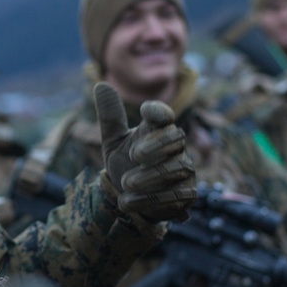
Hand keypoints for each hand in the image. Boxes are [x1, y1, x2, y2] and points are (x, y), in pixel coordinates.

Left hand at [94, 82, 195, 221]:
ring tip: (125, 183)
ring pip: (178, 167)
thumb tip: (100, 83)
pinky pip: (176, 195)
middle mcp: (175, 148)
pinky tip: (126, 202)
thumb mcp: (113, 142)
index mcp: (157, 131)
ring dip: (150, 176)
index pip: (164, 115)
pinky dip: (150, 199)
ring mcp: (184, 171)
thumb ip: (110, 117)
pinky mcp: (186, 194)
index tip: (144, 110)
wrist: (131, 199)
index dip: (158, 110)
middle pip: (177, 137)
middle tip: (133, 155)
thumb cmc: (125, 165)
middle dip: (157, 145)